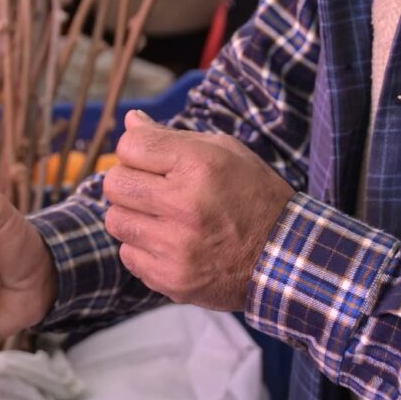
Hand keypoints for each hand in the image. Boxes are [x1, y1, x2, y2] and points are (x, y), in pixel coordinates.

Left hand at [101, 113, 294, 311]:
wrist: (285, 256)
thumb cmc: (254, 196)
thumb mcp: (226, 152)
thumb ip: (174, 137)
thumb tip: (131, 121)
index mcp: (200, 166)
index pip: (130, 147)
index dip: (135, 150)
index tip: (149, 159)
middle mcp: (185, 206)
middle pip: (115, 183)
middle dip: (129, 181)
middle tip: (151, 189)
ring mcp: (177, 247)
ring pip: (115, 221)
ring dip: (133, 216)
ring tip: (161, 217)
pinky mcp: (171, 278)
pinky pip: (128, 255)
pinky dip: (142, 248)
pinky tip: (169, 243)